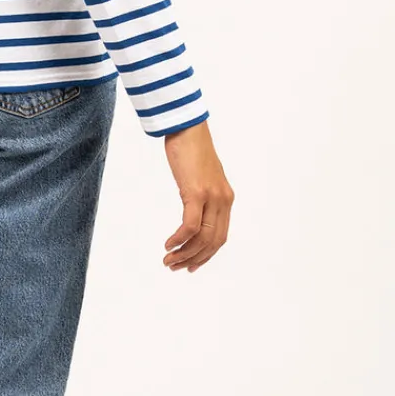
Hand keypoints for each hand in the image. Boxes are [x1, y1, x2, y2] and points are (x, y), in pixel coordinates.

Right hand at [161, 120, 232, 272]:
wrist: (187, 127)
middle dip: (194, 259)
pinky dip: (179, 239)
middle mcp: (223, 201)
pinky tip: (168, 244)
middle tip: (175, 267)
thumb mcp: (200, 178)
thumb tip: (192, 211)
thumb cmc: (190, 149)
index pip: (220, 237)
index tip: (191, 265)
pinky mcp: (197, 193)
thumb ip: (201, 196)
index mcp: (226, 199)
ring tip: (169, 260)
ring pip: (202, 238)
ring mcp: (212, 197)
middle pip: (213, 242)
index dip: (206, 255)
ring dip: (185, 253)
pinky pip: (190, 226)